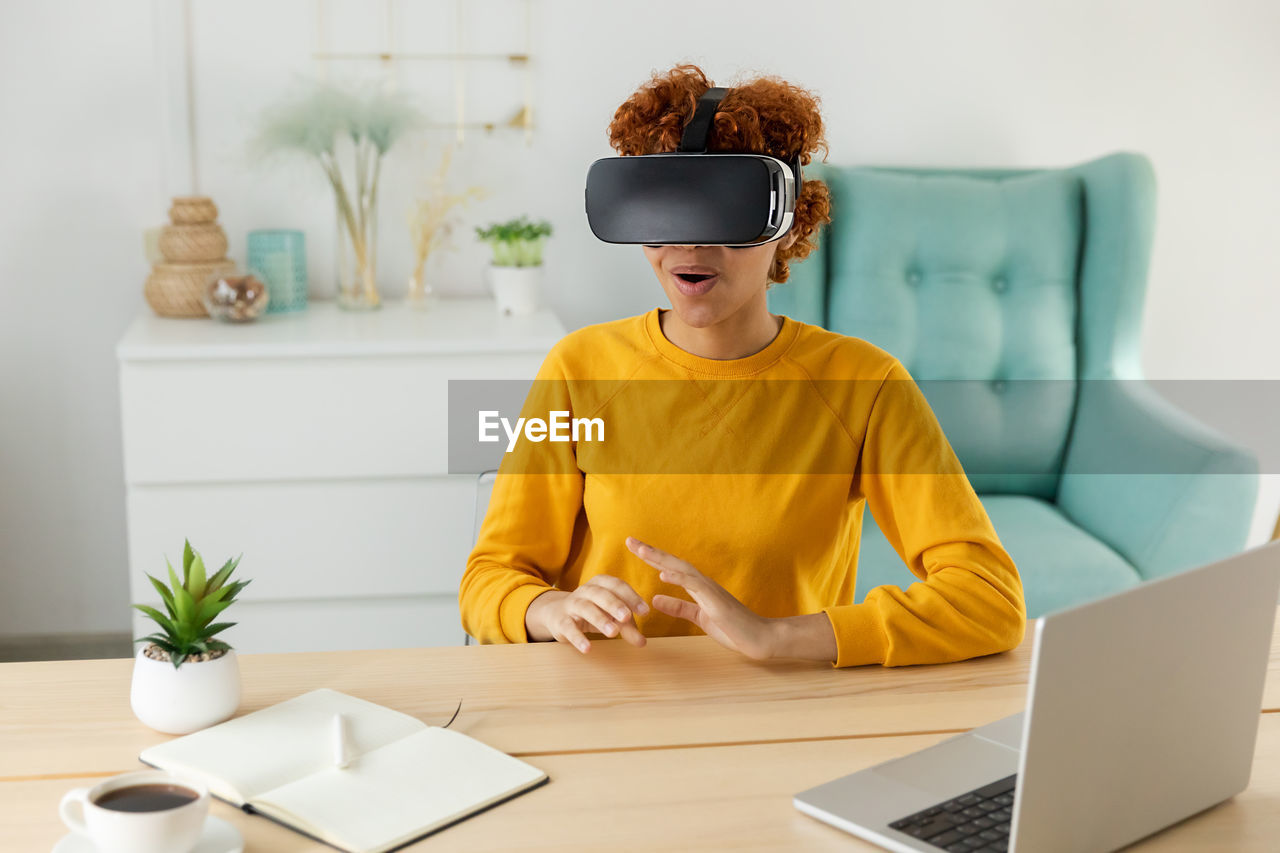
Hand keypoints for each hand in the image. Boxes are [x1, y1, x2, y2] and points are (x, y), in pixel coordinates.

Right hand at [524, 575, 648, 652]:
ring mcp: (572, 604)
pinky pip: (569, 627)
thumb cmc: (592, 612)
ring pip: (585, 608)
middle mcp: (586, 590)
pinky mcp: (561, 620)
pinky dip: (578, 638)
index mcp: (601, 584)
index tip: (645, 611)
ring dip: (599, 619)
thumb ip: (627, 627)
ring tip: (613, 633)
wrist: (556, 613)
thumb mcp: (611, 617)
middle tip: (627, 617)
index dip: (632, 597)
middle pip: (601, 594)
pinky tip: (588, 648)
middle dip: (615, 604)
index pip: (617, 585)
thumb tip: (642, 642)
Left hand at [625, 537, 777, 659]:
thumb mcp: (698, 618)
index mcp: (698, 587)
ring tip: (641, 550)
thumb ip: (679, 607)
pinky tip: (663, 573)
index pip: (671, 568)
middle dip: (650, 552)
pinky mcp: (716, 601)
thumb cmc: (732, 628)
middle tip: (629, 540)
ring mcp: (710, 590)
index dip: (652, 557)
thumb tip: (655, 598)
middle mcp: (703, 583)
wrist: (758, 637)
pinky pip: (695, 586)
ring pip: (681, 569)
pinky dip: (678, 578)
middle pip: (672, 563)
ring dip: (661, 559)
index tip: (634, 548)